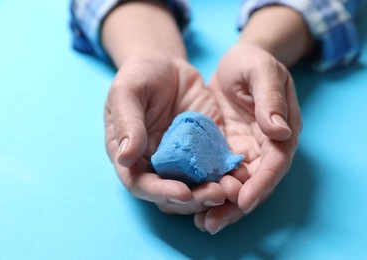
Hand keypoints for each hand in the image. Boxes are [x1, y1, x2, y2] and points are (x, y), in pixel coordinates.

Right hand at [104, 51, 238, 214]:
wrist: (165, 65)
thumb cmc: (139, 76)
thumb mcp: (126, 92)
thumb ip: (126, 122)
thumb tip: (125, 157)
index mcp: (131, 155)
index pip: (141, 184)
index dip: (160, 192)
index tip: (183, 193)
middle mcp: (156, 163)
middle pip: (171, 193)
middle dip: (194, 198)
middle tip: (217, 194)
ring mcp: (181, 158)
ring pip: (195, 185)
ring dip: (212, 192)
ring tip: (232, 189)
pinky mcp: (203, 149)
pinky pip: (213, 167)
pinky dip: (226, 174)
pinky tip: (241, 174)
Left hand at [195, 42, 301, 233]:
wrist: (237, 62)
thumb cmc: (252, 61)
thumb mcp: (262, 71)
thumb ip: (271, 99)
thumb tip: (281, 132)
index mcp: (282, 128)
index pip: (276, 161)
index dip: (262, 182)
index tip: (243, 200)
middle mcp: (267, 145)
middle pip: (258, 181)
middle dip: (238, 204)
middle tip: (214, 222)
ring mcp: (248, 149)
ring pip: (240, 184)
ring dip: (224, 205)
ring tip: (204, 223)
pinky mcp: (229, 150)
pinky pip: (223, 174)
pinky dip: (213, 189)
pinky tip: (195, 202)